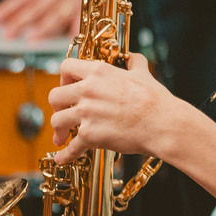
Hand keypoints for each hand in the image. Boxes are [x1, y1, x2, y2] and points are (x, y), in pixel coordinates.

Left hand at [0, 0, 80, 40]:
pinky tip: (70, 39)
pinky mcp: (85, 9)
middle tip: (8, 34)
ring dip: (45, 27)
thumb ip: (25, 9)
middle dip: (21, 21)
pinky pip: (78, 21)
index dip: (6, 9)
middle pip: (35, 8)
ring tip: (33, 39)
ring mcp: (70, 0)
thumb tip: (0, 23)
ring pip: (56, 15)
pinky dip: (75, 29)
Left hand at [49, 54, 176, 163]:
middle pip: (55, 96)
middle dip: (56, 106)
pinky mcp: (89, 135)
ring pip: (56, 120)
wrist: (161, 123)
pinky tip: (62, 158)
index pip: (66, 67)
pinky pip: (71, 147)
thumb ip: (134, 62)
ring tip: (61, 137)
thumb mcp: (143, 73)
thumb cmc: (154, 99)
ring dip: (58, 130)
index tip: (68, 86)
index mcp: (99, 72)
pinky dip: (65, 155)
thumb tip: (132, 57)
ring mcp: (86, 113)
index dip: (64, 78)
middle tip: (63, 112)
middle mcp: (88, 90)